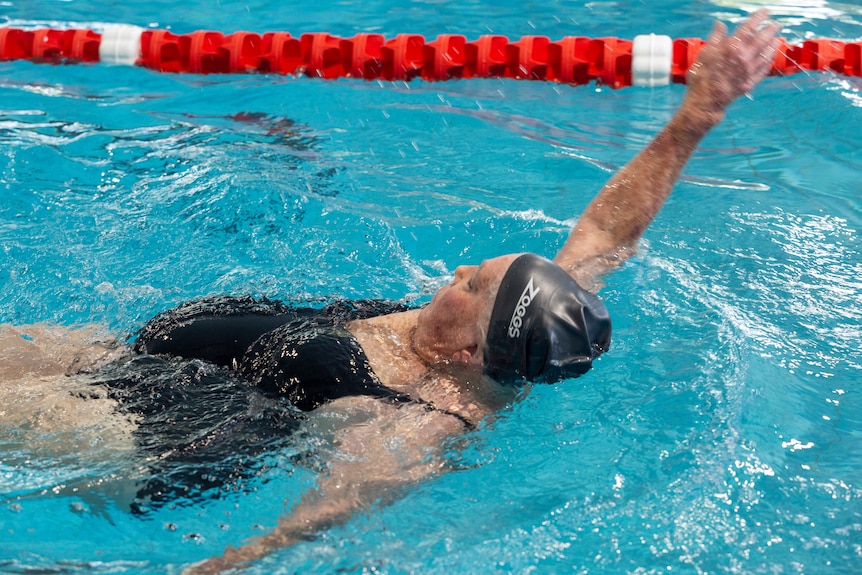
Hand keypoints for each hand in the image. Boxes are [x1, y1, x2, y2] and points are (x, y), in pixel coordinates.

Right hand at [684, 9, 780, 124]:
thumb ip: (715, 37)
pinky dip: (768, 62)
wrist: (704, 101)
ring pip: (766, 54)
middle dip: (771, 29)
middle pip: (762, 39)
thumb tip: (720, 24)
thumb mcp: (704, 53)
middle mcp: (744, 57)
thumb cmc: (701, 77)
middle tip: (776, 24)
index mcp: (731, 47)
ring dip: (773, 45)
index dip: (759, 17)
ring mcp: (749, 70)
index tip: (765, 12)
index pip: (749, 27)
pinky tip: (770, 58)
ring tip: (777, 39)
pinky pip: (763, 70)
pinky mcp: (750, 82)